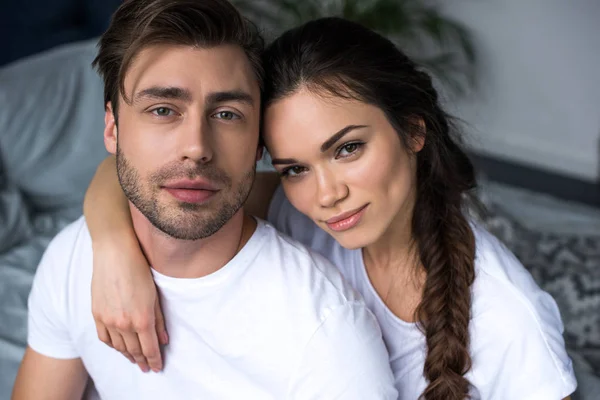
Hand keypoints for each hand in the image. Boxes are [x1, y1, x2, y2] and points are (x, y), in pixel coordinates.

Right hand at [91, 240, 167, 372]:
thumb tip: (163, 340)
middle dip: (142, 361)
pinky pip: (104, 338)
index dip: (154, 361)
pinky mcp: (96, 314)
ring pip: (118, 347)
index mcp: (142, 319)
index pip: (149, 349)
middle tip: (147, 367)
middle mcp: (124, 323)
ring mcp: (108, 320)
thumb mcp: (155, 295)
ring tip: (135, 359)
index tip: (158, 368)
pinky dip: (112, 345)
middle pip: (134, 351)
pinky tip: (118, 347)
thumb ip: (159, 320)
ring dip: (128, 355)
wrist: (114, 253)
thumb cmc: (139, 269)